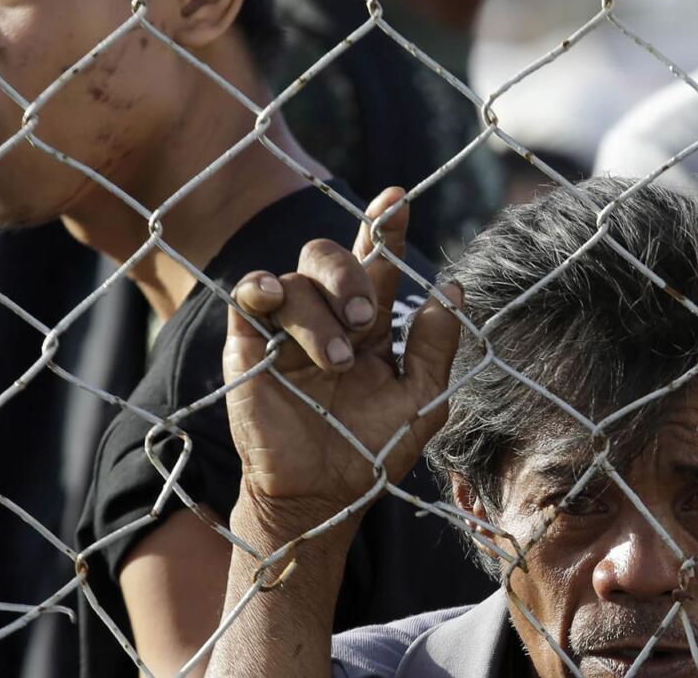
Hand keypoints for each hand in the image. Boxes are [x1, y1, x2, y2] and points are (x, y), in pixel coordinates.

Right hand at [221, 188, 461, 520]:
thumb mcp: (420, 401)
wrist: (322, 497)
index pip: (376, 261)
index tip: (398, 200)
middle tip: (367, 320)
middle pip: (331, 255)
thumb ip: (435, 346)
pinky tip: (270, 298)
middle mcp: (326, 316)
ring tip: (335, 364)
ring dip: (319, 316)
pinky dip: (259, 288)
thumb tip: (451, 289)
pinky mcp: (247, 346)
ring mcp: (284, 329)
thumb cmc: (371, 449)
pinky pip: (247, 296)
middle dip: (353, 276)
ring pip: (295, 279)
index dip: (385, 227)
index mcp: (367, 323)